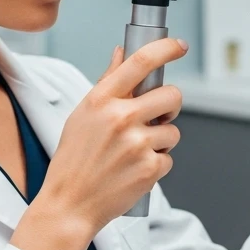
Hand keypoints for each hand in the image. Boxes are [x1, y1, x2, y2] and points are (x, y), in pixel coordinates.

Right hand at [39, 38, 187, 231]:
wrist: (69, 204)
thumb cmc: (73, 160)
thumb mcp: (82, 115)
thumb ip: (107, 83)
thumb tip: (120, 53)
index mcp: (101, 100)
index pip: (141, 62)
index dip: (166, 49)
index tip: (179, 46)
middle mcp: (120, 118)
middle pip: (171, 95)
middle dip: (170, 106)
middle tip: (157, 116)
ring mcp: (137, 143)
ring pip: (173, 130)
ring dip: (161, 140)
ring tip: (134, 152)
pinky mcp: (150, 168)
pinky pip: (168, 157)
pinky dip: (156, 164)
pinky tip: (134, 170)